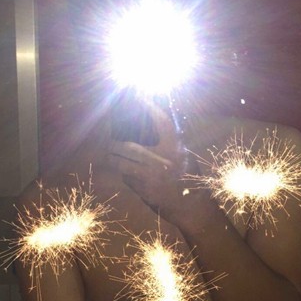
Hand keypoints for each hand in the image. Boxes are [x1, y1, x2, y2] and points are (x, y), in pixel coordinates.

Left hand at [105, 105, 208, 225]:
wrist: (191, 206)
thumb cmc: (189, 177)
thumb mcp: (184, 155)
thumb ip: (171, 141)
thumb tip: (152, 122)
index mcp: (176, 147)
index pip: (161, 121)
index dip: (148, 106)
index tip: (136, 95)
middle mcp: (164, 159)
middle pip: (130, 146)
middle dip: (115, 143)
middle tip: (109, 139)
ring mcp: (153, 175)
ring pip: (123, 162)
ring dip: (113, 157)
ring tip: (108, 153)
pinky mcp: (145, 189)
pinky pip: (127, 177)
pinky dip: (123, 172)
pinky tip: (122, 169)